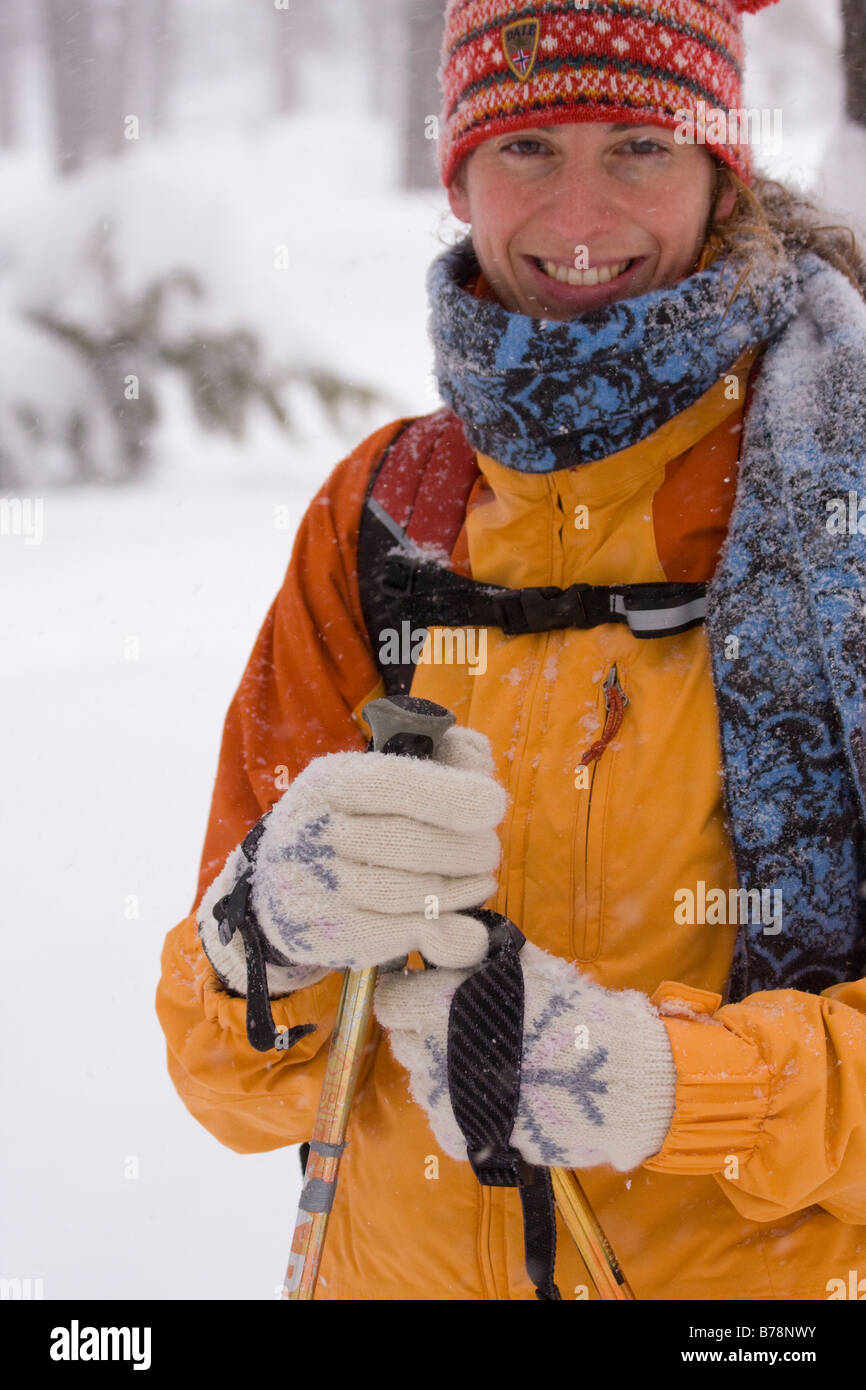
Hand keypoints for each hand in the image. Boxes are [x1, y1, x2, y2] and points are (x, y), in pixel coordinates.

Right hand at [197, 725, 506, 995]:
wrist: (281, 886)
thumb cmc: (356, 824)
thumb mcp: (385, 780)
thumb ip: (442, 758)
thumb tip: (479, 758)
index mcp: (331, 781)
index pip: (394, 785)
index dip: (450, 796)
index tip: (493, 807)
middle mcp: (312, 830)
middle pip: (410, 843)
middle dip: (467, 850)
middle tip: (488, 854)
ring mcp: (312, 886)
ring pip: (408, 893)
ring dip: (460, 891)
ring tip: (479, 883)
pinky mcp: (322, 935)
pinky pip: (398, 936)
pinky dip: (440, 931)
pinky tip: (459, 922)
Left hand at [373, 941, 676, 1172]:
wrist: (616, 1082)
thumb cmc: (575, 1014)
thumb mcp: (526, 967)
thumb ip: (477, 954)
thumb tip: (446, 936)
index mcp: (441, 1005)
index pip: (389, 1000)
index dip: (406, 994)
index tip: (424, 991)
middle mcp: (433, 1054)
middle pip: (404, 1040)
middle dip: (424, 1029)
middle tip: (463, 1024)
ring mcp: (446, 1101)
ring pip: (423, 1078)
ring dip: (442, 1066)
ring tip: (487, 1059)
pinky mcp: (463, 1136)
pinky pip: (445, 1113)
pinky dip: (461, 1102)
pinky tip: (497, 1089)